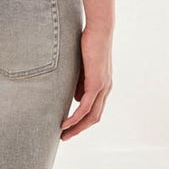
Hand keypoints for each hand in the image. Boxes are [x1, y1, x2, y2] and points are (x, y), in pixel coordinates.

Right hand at [60, 24, 112, 139]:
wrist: (100, 30)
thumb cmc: (89, 44)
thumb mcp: (82, 68)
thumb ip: (80, 83)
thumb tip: (76, 99)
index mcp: (103, 86)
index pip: (94, 110)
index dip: (82, 121)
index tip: (69, 128)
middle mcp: (106, 90)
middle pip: (94, 118)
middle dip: (79, 130)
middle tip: (65, 137)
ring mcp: (102, 88)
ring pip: (91, 116)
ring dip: (77, 127)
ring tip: (63, 135)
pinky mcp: (96, 84)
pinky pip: (85, 106)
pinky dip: (75, 117)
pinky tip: (65, 123)